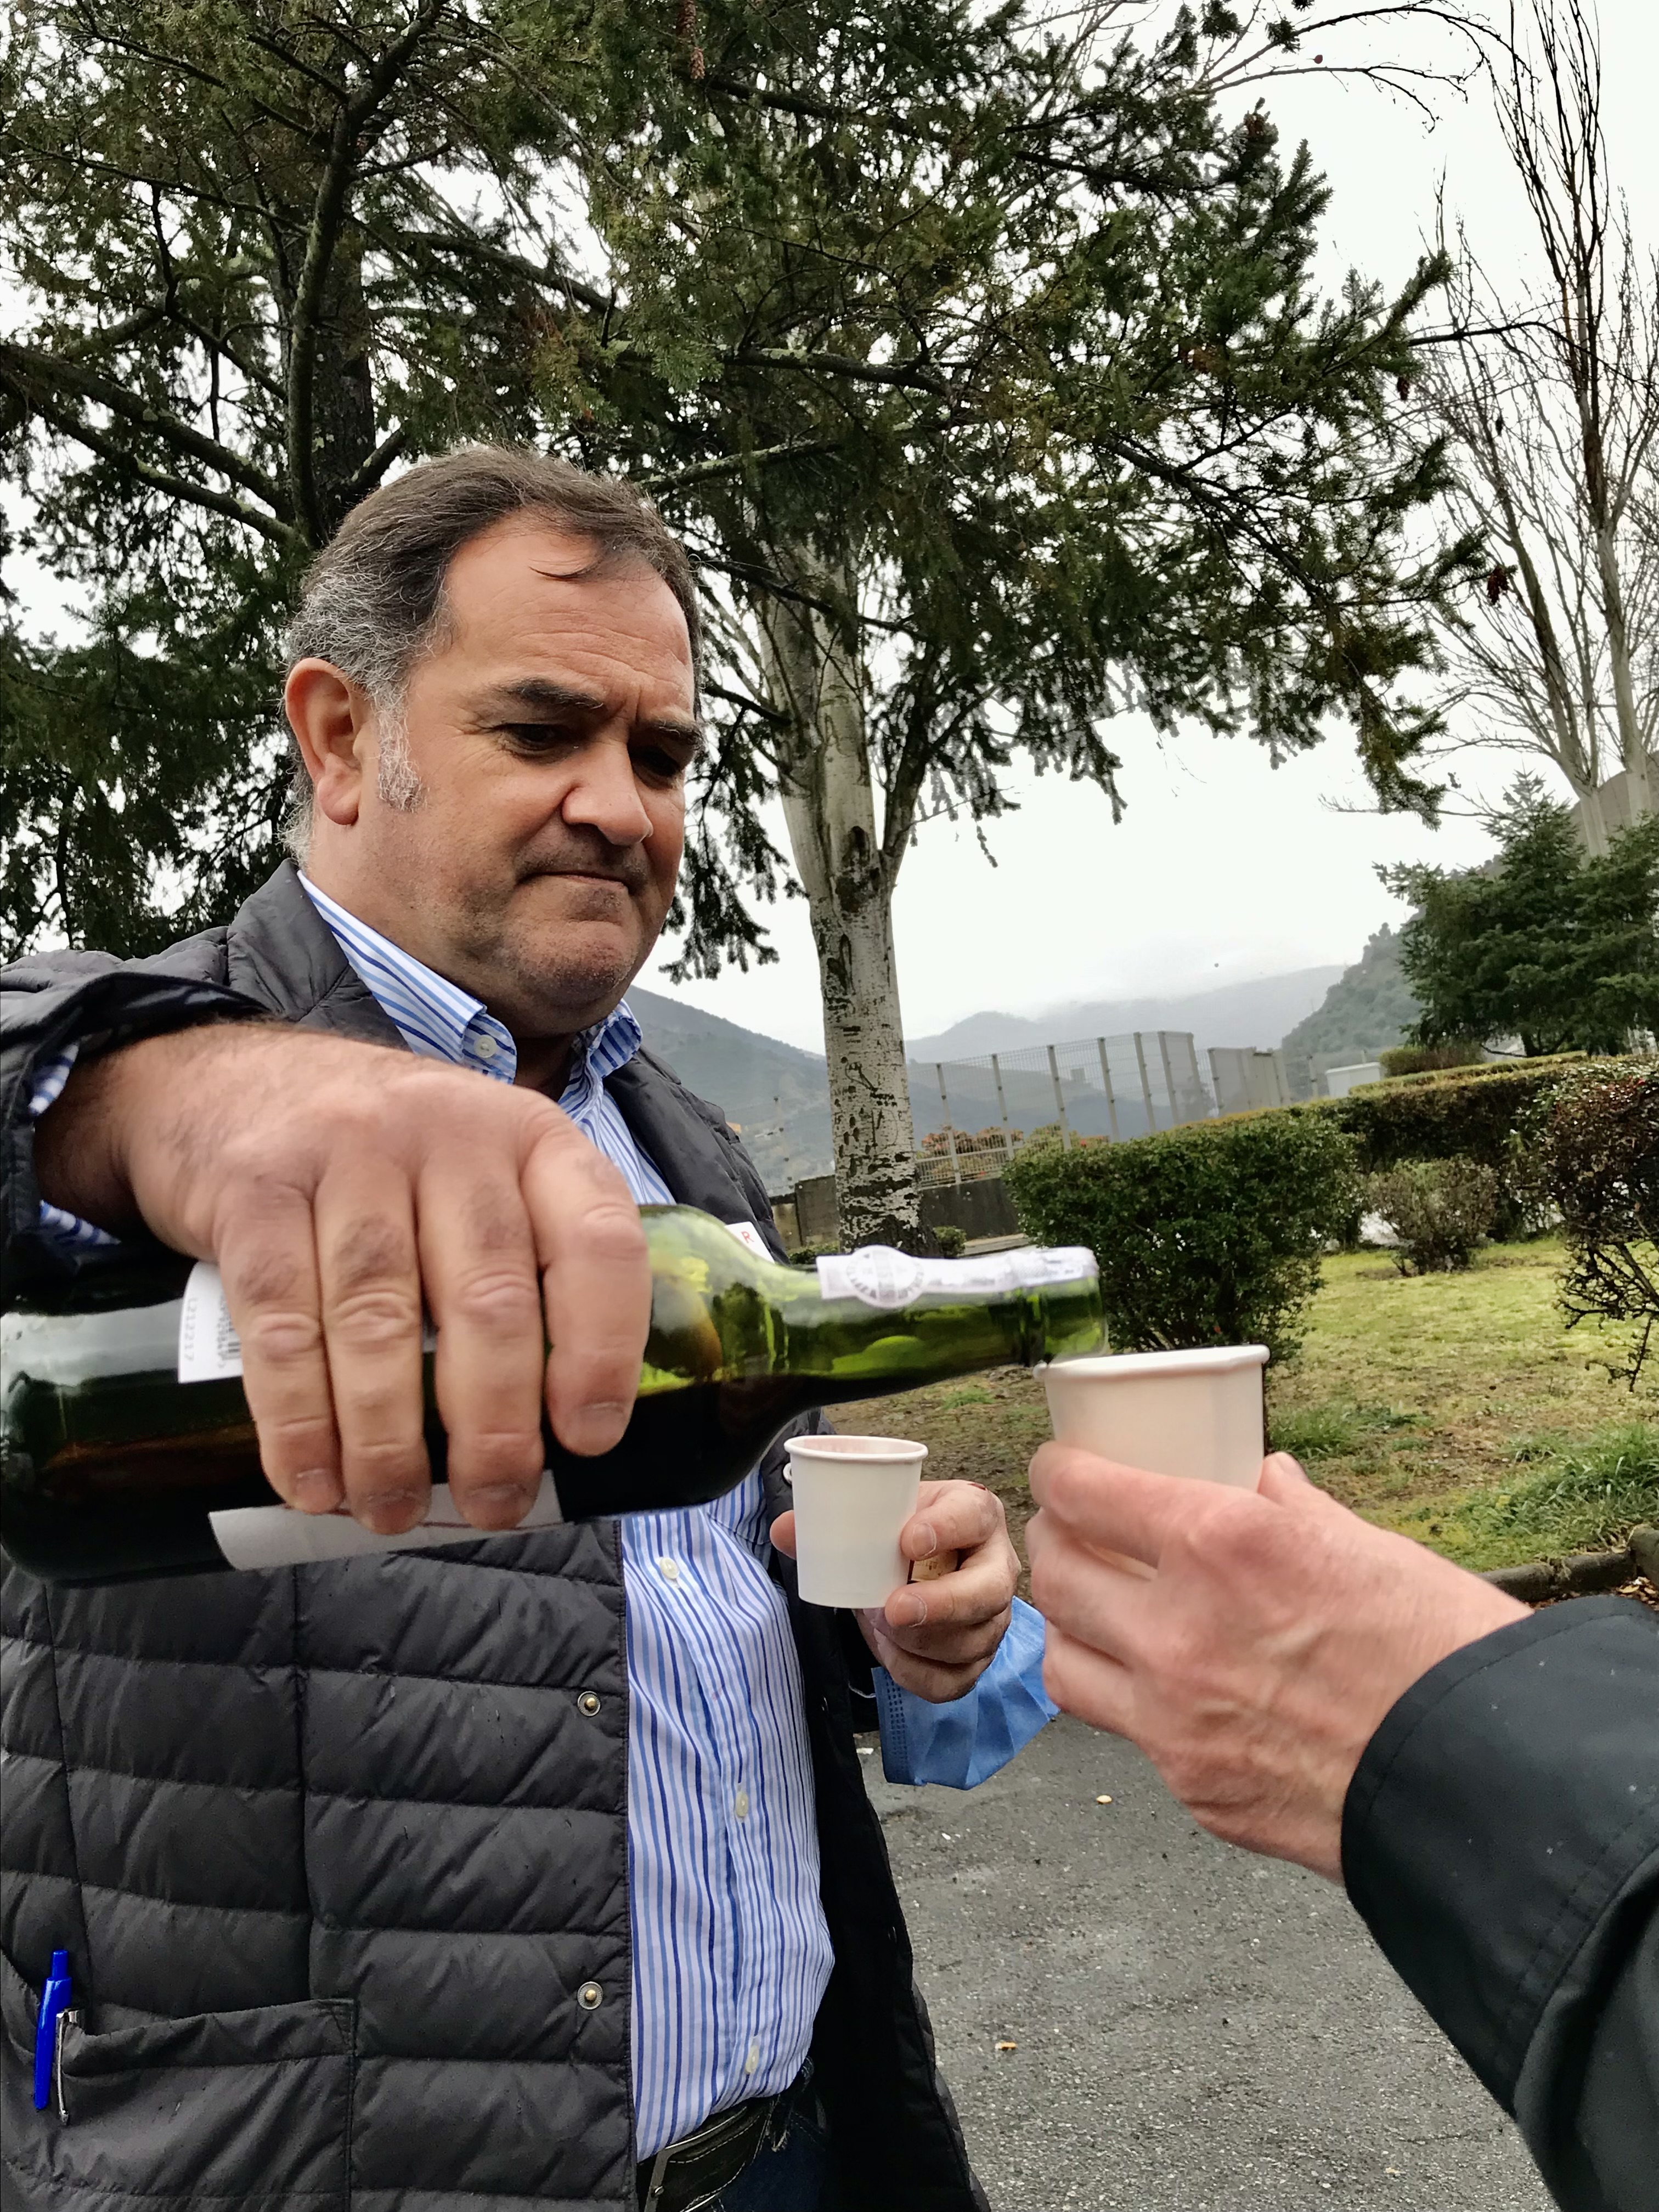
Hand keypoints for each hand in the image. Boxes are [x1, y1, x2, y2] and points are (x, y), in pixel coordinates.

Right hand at [34, 1023, 650, 1534]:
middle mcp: (449, 1134)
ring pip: (381, 1319)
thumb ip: (526, 1264)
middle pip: (487, 1298)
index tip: (587, 1440)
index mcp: (532, 1139)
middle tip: (492, 1505)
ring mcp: (348, 1153)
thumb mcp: (481, 1175)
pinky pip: (281, 1321)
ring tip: (391, 1510)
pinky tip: (312, 1479)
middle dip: (493, 1427)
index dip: (602, 1349)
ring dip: (389, 1439)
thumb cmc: (387, 1164)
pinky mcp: (254, 1188)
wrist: (232, 1080)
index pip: (598, 1242)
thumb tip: (563, 1435)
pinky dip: (297, 1417)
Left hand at [771, 1478, 1019, 1701]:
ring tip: (880, 1624)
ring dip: (919, 1642)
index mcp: (975, 1514)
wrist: (914, 1567)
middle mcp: (996, 1566)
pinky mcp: (977, 1658)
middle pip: (988, 1590)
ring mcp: (992, 1617)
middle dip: (942, 1604)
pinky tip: (890, 1653)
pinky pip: (955, 1680)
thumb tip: (785, 1530)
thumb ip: (830, 1523)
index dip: (946, 1528)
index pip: (973, 1515)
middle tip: (893, 1607)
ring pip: (971, 1641)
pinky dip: (917, 1673)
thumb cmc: (900, 1533)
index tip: (908, 1540)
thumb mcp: (877, 1516)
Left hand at [1026, 1445, 1526, 1879]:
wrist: (1490, 1786)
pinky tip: (1167, 1687)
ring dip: (1073, 1626)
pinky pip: (1128, 1733)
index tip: (1061, 1467)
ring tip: (1099, 1610)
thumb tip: (1266, 1475)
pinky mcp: (1192, 1787)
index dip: (1058, 1472)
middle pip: (1056, 1573)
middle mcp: (1179, 1630)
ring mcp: (1175, 1719)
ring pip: (1064, 1661)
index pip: (1080, 1493)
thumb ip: (1296, 1511)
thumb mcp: (1371, 1547)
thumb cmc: (1445, 1652)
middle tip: (1075, 1532)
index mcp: (1221, 1545)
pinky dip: (1134, 1702)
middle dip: (1056, 1542)